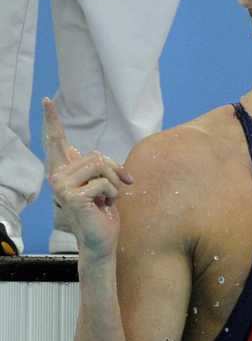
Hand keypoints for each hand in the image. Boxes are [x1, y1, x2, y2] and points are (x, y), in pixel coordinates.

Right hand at [43, 98, 133, 258]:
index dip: (52, 121)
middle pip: (97, 156)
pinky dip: (113, 194)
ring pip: (101, 167)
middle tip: (114, 190)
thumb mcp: (105, 183)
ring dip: (114, 184)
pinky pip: (104, 183)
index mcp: (64, 171)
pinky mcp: (72, 197)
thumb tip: (99, 157)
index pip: (56, 141)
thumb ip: (100, 168)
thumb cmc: (103, 212)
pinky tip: (104, 207)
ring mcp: (62, 187)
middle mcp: (57, 176)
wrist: (102, 240)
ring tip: (107, 200)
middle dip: (114, 172)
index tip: (47, 101)